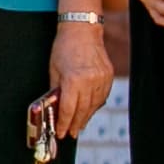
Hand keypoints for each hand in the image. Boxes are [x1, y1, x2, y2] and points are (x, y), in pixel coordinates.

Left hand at [45, 23, 115, 138]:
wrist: (83, 30)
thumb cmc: (63, 48)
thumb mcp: (54, 69)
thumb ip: (55, 90)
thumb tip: (54, 108)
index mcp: (73, 80)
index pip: (68, 109)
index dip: (63, 123)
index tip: (60, 132)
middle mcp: (90, 81)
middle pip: (83, 110)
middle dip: (75, 124)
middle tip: (70, 133)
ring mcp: (102, 79)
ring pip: (94, 105)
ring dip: (86, 117)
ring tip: (78, 125)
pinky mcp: (109, 76)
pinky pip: (102, 96)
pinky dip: (95, 105)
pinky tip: (89, 110)